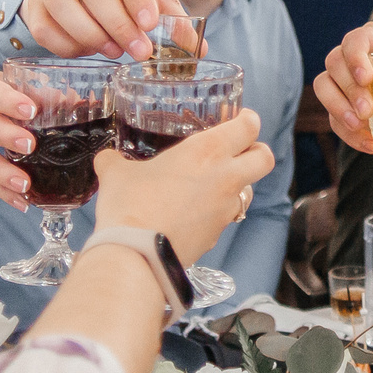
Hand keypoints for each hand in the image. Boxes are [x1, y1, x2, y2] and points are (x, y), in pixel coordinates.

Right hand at [19, 0, 185, 58]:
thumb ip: (173, 19)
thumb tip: (199, 46)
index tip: (150, 23)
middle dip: (118, 22)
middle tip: (139, 51)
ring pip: (61, 1)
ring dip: (89, 32)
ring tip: (113, 52)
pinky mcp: (34, 1)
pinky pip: (43, 25)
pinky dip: (66, 44)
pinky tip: (88, 51)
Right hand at [92, 109, 272, 262]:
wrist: (137, 254)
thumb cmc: (131, 206)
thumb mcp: (116, 173)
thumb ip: (115, 161)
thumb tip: (107, 159)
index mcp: (207, 151)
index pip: (248, 127)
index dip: (248, 119)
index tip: (240, 118)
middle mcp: (225, 178)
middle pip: (265, 158)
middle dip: (257, 151)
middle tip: (239, 150)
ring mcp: (224, 210)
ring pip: (249, 191)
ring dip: (239, 185)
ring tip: (214, 184)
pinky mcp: (216, 235)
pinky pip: (226, 218)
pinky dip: (216, 212)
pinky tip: (194, 213)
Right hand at [311, 21, 372, 152]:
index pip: (356, 39)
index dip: (356, 56)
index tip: (366, 78)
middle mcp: (352, 54)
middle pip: (335, 63)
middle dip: (350, 89)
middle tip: (367, 111)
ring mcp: (342, 78)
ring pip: (324, 86)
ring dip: (338, 108)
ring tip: (358, 125)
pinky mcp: (340, 102)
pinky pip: (333, 116)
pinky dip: (348, 132)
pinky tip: (368, 142)